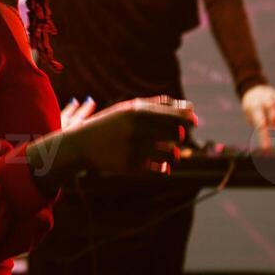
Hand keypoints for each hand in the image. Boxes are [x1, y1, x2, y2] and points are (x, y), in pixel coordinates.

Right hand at [27, 97, 196, 194]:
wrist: (80, 145)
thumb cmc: (110, 124)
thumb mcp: (129, 109)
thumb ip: (158, 105)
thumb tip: (189, 107)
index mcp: (137, 112)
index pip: (175, 115)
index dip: (189, 118)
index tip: (194, 122)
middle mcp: (137, 129)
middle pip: (177, 134)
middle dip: (182, 136)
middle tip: (180, 137)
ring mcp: (134, 149)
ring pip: (171, 154)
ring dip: (175, 154)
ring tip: (172, 153)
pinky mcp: (131, 167)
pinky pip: (159, 170)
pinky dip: (164, 168)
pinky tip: (162, 165)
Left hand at [240, 85, 274, 149]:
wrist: (253, 91)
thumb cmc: (253, 110)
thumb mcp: (252, 118)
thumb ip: (259, 129)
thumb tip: (266, 147)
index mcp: (254, 108)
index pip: (259, 120)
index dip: (263, 134)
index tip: (267, 146)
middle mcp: (263, 100)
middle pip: (269, 105)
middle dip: (273, 116)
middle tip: (274, 126)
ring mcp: (272, 95)